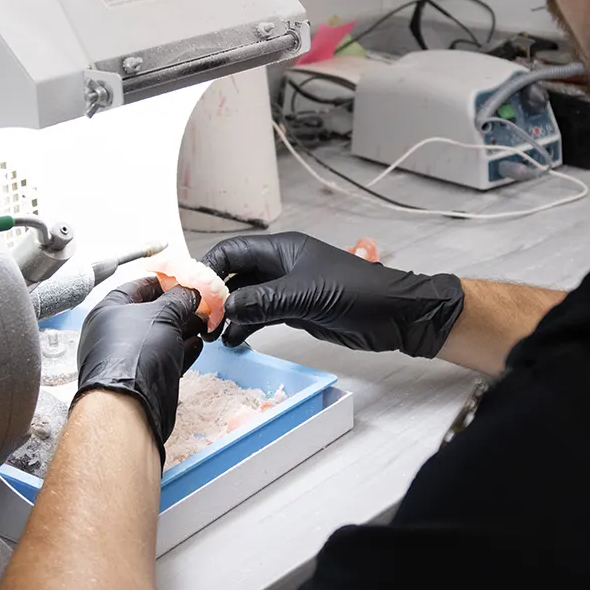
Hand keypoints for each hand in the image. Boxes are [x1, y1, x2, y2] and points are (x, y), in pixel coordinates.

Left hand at [74, 278, 205, 461]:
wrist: (130, 408)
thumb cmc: (133, 359)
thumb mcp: (162, 315)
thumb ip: (179, 299)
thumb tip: (189, 291)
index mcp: (109, 311)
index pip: (138, 286)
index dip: (164, 281)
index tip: (185, 280)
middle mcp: (116, 334)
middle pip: (152, 311)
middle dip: (179, 306)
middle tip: (201, 301)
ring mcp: (131, 357)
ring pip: (162, 335)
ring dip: (185, 327)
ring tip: (205, 320)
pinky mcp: (145, 378)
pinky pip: (167, 356)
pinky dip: (183, 349)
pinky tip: (197, 343)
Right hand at [201, 233, 464, 355]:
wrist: (394, 314)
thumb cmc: (358, 293)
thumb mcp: (305, 296)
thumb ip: (263, 301)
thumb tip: (225, 308)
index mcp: (282, 249)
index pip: (233, 251)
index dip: (210, 269)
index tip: (195, 294)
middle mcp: (280, 266)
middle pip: (235, 275)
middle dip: (216, 295)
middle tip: (199, 320)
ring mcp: (287, 288)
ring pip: (246, 298)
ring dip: (229, 314)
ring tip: (213, 335)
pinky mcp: (296, 309)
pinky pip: (261, 314)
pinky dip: (245, 325)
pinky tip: (235, 339)